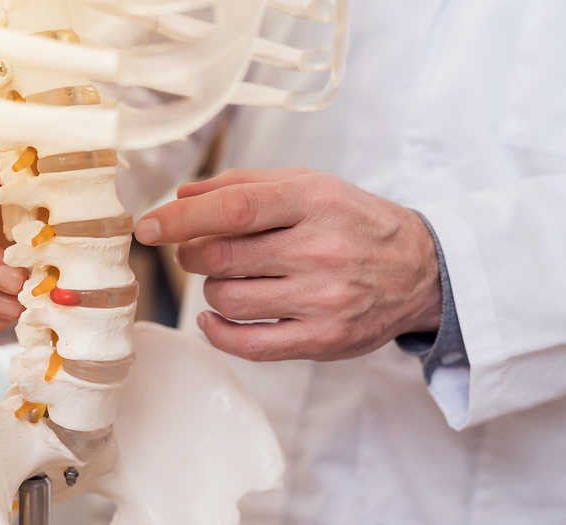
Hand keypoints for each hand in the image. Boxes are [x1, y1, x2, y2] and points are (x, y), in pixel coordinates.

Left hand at [135, 167, 441, 361]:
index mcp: (313, 201)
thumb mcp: (309, 184)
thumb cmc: (353, 220)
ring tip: (227, 277)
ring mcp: (323, 299)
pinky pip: (250, 344)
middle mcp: (320, 250)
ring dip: (211, 288)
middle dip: (190, 253)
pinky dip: (218, 332)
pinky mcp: (323, 339)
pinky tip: (215, 317)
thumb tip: (181, 195)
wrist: (419, 269)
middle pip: (221, 257)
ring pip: (229, 299)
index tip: (147, 226)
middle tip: (195, 249)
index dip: (180, 217)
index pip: (233, 208)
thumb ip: (245, 184)